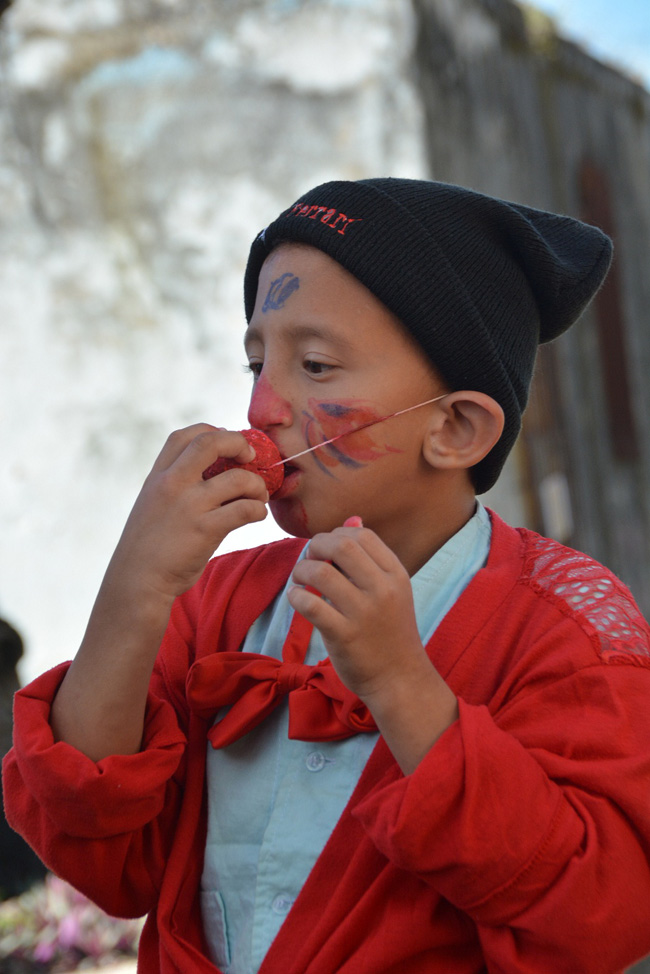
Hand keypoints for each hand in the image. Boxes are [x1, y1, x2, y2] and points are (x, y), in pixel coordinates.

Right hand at [107, 424, 268, 604]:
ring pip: (238, 479)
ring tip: (259, 496)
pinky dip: (258, 510)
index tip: (227, 443)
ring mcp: (189, 506)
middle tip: (251, 457)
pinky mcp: (205, 530)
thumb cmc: (148, 546)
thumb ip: (174, 484)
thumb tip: (212, 470)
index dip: (212, 432)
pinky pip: (245, 510)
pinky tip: (256, 515)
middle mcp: (171, 485)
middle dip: (238, 443)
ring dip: (257, 486)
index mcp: (157, 476)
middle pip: (210, 442)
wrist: (136, 582)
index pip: (185, 436)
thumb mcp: (151, 504)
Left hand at [288, 521, 457, 772]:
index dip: (337, 534)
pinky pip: (311, 605)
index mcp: (396, 575)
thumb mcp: (391, 590)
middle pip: (342, 546)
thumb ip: (370, 558)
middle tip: (309, 559)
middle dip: (317, 546)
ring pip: (322, 573)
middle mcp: (383, 590)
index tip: (326, 549)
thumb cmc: (390, 632)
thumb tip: (352, 519)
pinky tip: (297, 599)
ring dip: (302, 570)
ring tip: (300, 580)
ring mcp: (363, 613)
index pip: (363, 535)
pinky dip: (296, 596)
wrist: (400, 679)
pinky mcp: (344, 635)